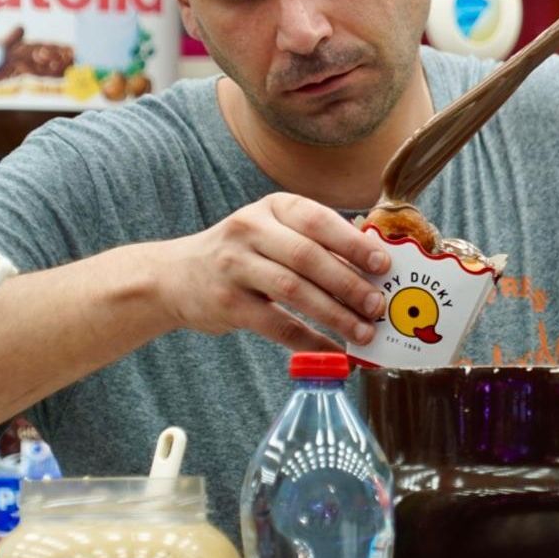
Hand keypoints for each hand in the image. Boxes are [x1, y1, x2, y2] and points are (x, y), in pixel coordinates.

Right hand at [161, 193, 389, 350]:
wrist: (175, 275)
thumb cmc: (243, 253)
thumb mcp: (272, 230)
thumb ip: (315, 240)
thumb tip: (375, 263)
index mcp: (273, 207)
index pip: (318, 220)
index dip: (353, 243)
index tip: (383, 264)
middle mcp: (250, 230)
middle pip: (308, 256)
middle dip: (349, 283)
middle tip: (378, 305)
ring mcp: (235, 266)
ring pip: (293, 291)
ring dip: (334, 314)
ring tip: (364, 331)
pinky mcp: (227, 303)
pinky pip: (276, 324)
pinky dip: (308, 340)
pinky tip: (332, 350)